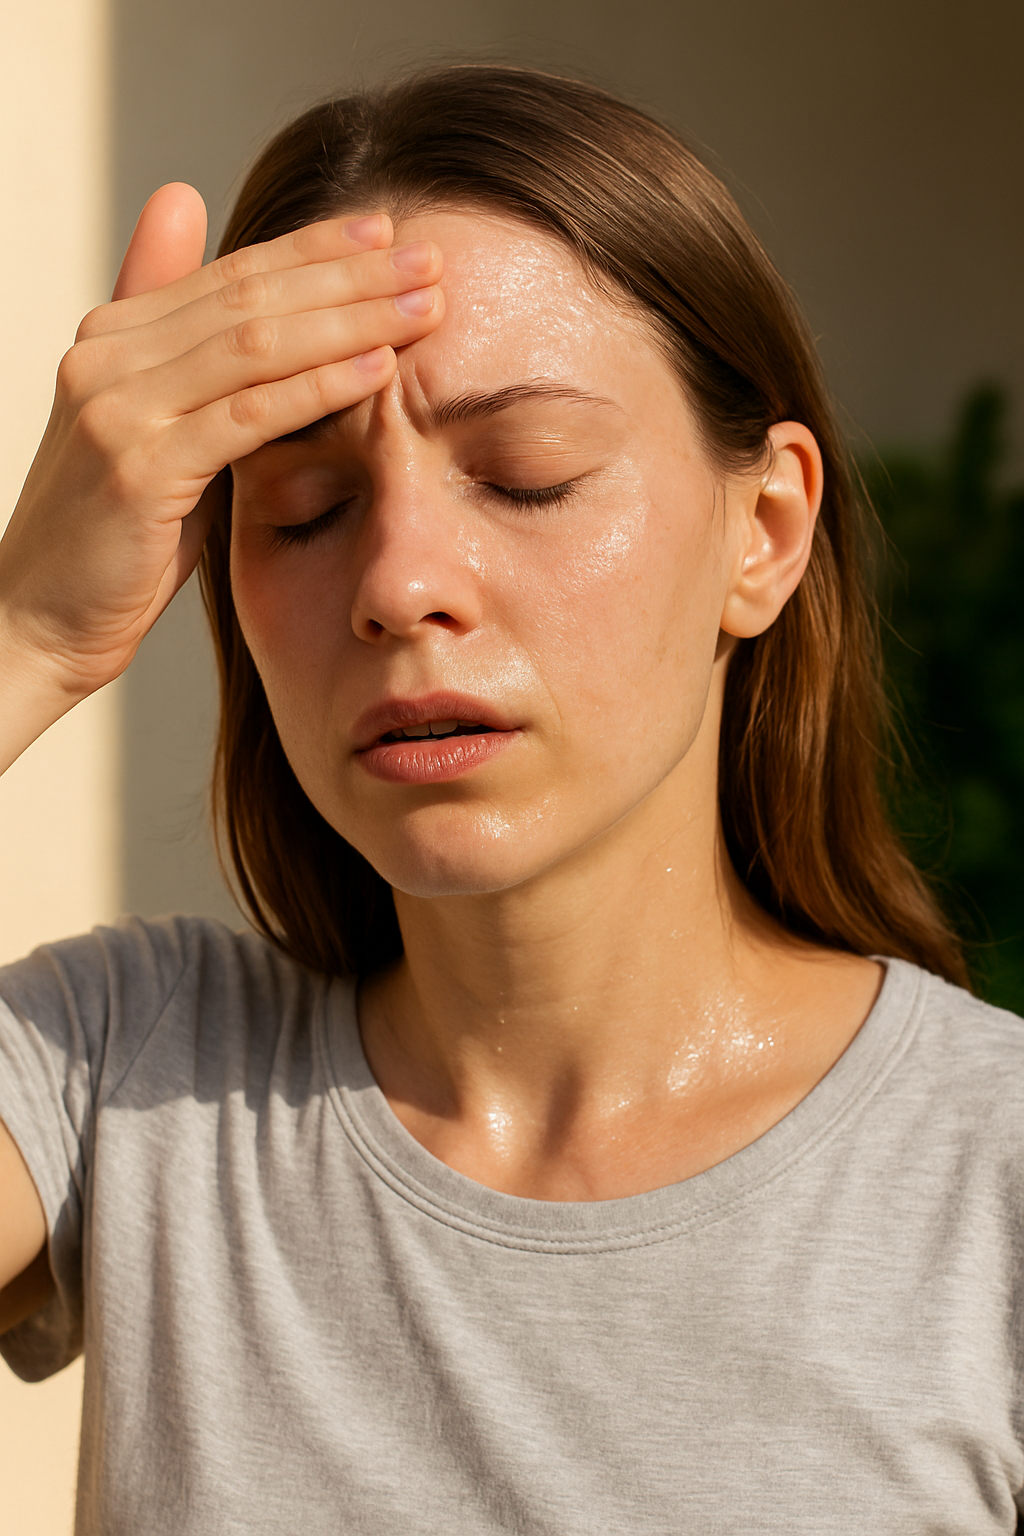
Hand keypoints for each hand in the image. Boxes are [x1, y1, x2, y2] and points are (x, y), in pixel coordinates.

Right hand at [0, 182, 442, 710]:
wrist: (41, 619)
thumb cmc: (115, 536)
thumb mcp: (159, 434)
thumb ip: (194, 361)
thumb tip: (211, 258)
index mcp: (113, 336)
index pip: (232, 275)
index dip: (315, 248)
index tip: (388, 231)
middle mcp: (107, 356)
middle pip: (250, 296)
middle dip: (349, 273)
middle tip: (429, 258)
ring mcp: (117, 408)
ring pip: (256, 344)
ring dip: (351, 320)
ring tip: (423, 304)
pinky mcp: (138, 466)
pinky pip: (248, 415)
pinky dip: (319, 387)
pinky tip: (379, 370)